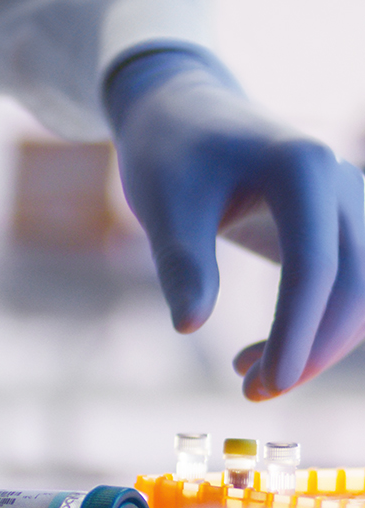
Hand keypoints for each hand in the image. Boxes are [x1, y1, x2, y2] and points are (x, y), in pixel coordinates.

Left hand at [105, 48, 364, 399]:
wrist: (181, 113)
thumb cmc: (168, 156)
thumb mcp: (163, 206)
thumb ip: (181, 263)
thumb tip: (190, 325)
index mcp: (300, 167)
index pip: (314, 266)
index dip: (295, 333)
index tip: (262, 386)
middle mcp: (340, 180)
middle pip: (358, 283)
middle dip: (314, 348)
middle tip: (254, 393)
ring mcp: (346, 199)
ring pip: (363, 289)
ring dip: (318, 343)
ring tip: (248, 377)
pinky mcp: (335, 220)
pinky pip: (348, 283)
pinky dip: (315, 324)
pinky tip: (260, 351)